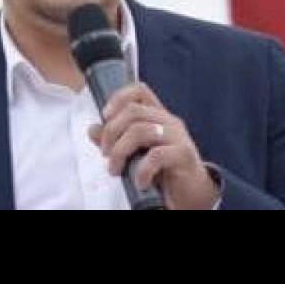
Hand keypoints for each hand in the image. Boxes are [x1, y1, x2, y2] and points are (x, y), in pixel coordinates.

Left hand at [87, 81, 219, 209]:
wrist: (192, 193)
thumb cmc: (163, 171)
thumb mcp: (135, 154)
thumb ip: (115, 140)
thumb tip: (92, 129)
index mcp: (157, 115)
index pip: (139, 90)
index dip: (118, 97)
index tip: (105, 116)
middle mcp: (168, 121)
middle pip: (133, 111)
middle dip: (111, 132)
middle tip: (105, 154)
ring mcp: (178, 136)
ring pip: (141, 130)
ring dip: (120, 152)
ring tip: (115, 170)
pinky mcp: (184, 155)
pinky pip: (157, 155)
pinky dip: (142, 170)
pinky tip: (139, 181)